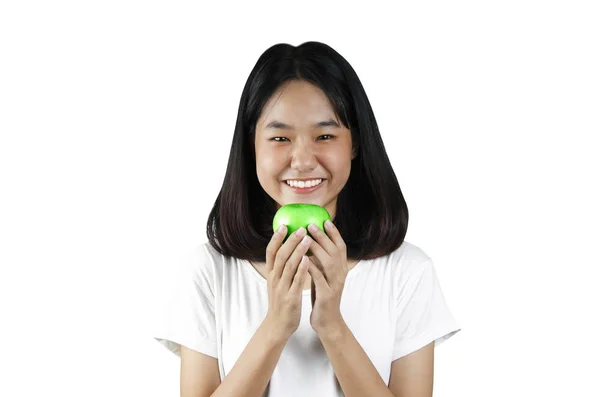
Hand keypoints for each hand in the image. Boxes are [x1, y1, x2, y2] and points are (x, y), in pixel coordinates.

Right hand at [264, 225, 311, 339]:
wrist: (278, 325)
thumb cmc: (280, 301)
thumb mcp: (277, 282)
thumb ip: (281, 267)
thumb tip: (287, 249)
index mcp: (271, 274)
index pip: (271, 252)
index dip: (276, 238)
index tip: (283, 225)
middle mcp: (274, 278)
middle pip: (281, 255)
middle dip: (290, 240)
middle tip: (301, 228)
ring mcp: (282, 288)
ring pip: (289, 265)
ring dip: (298, 250)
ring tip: (307, 238)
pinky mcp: (290, 297)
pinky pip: (296, 280)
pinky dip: (301, 269)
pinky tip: (308, 259)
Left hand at [304, 220, 348, 335]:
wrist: (328, 322)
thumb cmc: (323, 296)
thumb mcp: (324, 276)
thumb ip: (322, 262)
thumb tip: (312, 244)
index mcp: (341, 269)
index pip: (341, 247)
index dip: (334, 234)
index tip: (326, 221)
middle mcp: (341, 275)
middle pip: (335, 251)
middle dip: (323, 236)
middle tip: (311, 224)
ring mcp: (335, 285)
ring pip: (329, 262)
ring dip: (317, 249)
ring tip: (306, 238)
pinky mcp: (327, 295)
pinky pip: (319, 278)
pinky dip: (311, 268)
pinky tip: (302, 260)